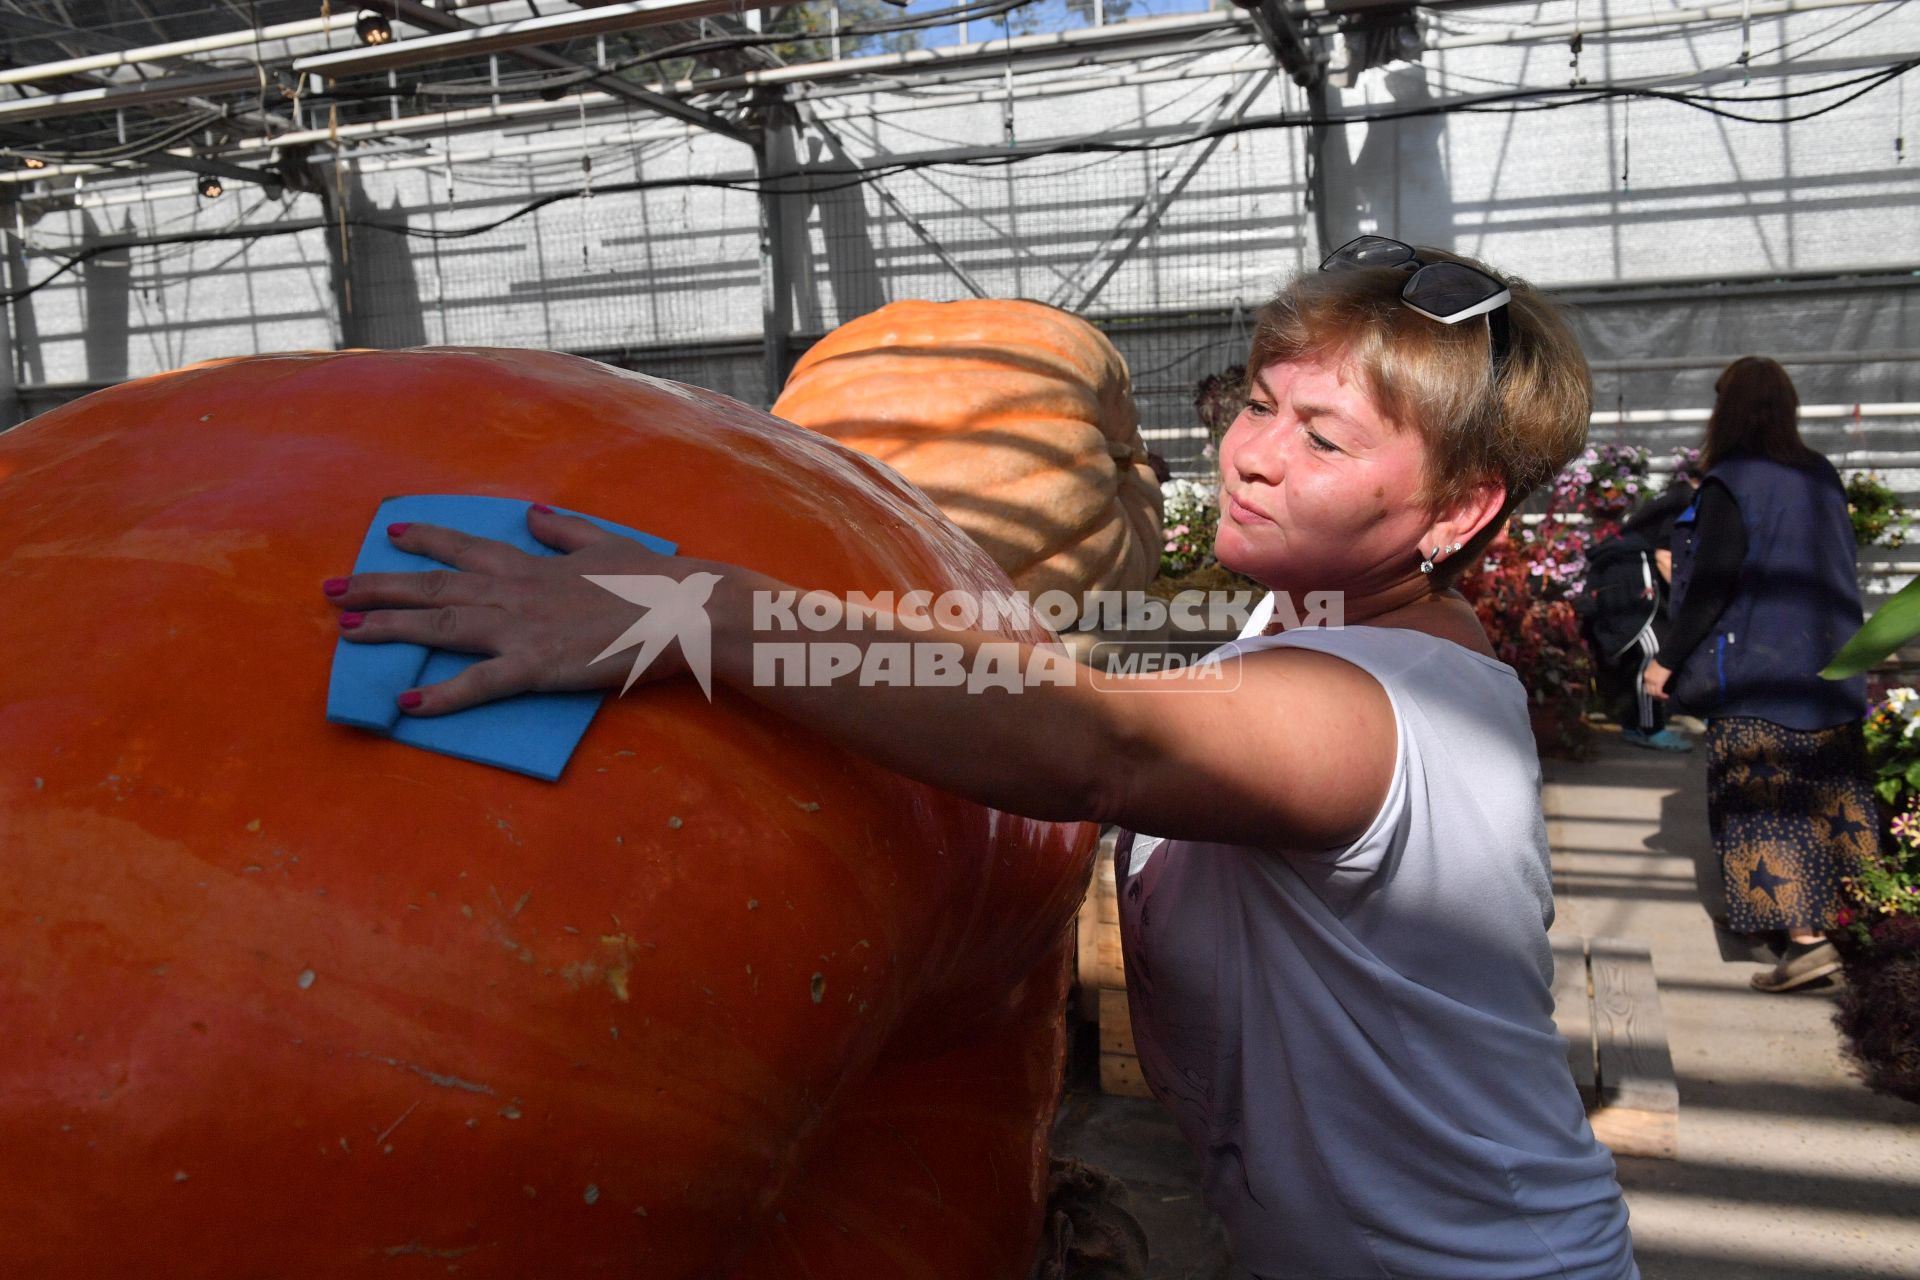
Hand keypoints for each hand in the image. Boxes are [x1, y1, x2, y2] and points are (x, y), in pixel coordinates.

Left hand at [324, 507, 730, 715]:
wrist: (682, 610)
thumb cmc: (652, 581)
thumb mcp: (604, 544)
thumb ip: (563, 531)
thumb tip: (531, 514)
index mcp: (531, 565)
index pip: (465, 548)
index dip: (424, 541)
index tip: (390, 534)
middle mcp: (514, 592)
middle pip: (432, 588)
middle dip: (378, 586)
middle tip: (331, 590)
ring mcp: (521, 629)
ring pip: (441, 627)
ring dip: (390, 628)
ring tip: (347, 632)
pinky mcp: (537, 667)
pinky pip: (479, 683)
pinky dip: (442, 694)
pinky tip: (407, 703)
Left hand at [1643, 659, 1671, 701]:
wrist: (1666, 658)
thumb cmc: (1662, 661)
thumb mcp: (1655, 667)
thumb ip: (1654, 673)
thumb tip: (1658, 676)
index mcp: (1646, 674)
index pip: (1646, 685)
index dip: (1651, 690)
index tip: (1655, 693)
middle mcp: (1647, 678)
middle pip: (1648, 690)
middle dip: (1654, 695)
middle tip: (1660, 698)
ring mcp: (1652, 681)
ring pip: (1653, 693)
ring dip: (1658, 697)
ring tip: (1663, 698)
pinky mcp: (1658, 683)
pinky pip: (1658, 692)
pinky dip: (1662, 696)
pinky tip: (1666, 697)